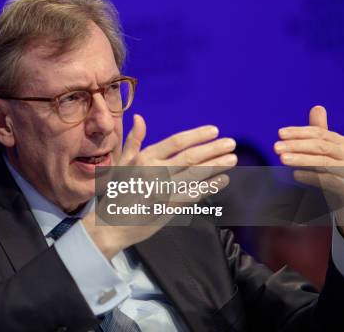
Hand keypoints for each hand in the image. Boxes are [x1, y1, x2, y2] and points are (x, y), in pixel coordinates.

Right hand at [83, 114, 236, 258]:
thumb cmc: (116, 192)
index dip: (197, 135)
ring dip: (216, 166)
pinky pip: (194, 194)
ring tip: (232, 158)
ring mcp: (163, 190)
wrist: (110, 225)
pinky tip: (222, 180)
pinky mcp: (168, 207)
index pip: (175, 142)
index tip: (214, 130)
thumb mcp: (121, 163)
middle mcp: (154, 172)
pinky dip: (210, 187)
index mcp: (143, 158)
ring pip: (195, 175)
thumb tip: (140, 117)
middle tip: (232, 143)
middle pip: (190, 157)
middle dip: (213, 149)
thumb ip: (133, 141)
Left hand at [274, 106, 343, 232]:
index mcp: (341, 143)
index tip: (280, 133)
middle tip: (276, 147)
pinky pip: (328, 181)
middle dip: (297, 145)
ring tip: (283, 158)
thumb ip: (321, 130)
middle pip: (320, 146)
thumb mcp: (331, 147)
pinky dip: (312, 177)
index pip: (320, 133)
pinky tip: (296, 175)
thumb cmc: (340, 167)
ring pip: (324, 163)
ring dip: (302, 160)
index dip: (299, 132)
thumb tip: (317, 107)